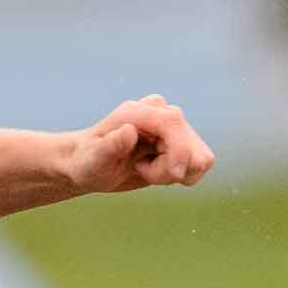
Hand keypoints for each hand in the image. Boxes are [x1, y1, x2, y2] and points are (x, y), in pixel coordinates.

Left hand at [67, 94, 215, 192]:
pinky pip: (201, 163)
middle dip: (170, 169)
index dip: (180, 150)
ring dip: (177, 173)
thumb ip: (109, 146)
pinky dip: (182, 175)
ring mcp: (173, 126)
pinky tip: (157, 171)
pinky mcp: (182, 140)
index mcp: (137, 112)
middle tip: (139, 171)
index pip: (173, 123)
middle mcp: (160, 112)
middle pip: (190, 144)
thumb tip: (129, 130)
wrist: (90, 166)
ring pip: (200, 157)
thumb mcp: (92, 161)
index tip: (173, 176)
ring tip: (146, 170)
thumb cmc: (87, 163)